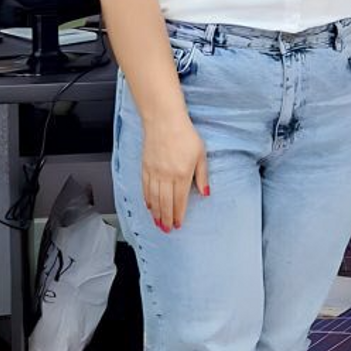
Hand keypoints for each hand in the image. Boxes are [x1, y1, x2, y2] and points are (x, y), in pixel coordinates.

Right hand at [142, 116, 207, 231]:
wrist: (164, 120)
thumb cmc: (184, 135)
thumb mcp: (201, 155)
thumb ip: (202, 176)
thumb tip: (205, 193)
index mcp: (182, 174)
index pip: (180, 201)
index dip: (179, 215)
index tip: (179, 225)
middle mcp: (166, 176)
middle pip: (165, 203)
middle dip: (166, 219)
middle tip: (167, 230)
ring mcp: (154, 172)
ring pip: (154, 198)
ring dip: (156, 213)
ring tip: (158, 223)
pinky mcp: (145, 167)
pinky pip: (145, 188)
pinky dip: (147, 199)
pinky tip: (149, 206)